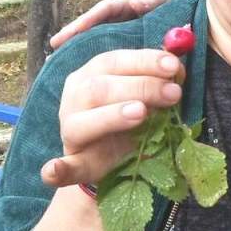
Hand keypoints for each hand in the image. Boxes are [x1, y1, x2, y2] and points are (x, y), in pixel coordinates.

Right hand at [41, 49, 183, 187]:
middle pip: (100, 87)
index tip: (173, 65)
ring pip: (82, 121)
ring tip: (140, 112)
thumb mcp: (149, 94)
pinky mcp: (74, 163)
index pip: (115, 60)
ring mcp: (70, 130)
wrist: (120, 159)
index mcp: (93, 73)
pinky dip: (58, 169)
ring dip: (113, 115)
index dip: (144, 60)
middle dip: (141, 87)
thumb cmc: (137, 117)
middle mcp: (76, 96)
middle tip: (173, 93)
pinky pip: (63, 167)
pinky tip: (54, 170)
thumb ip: (160, 79)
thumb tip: (177, 68)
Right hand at [50, 0, 180, 48]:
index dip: (83, 23)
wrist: (173, 0)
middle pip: (91, 25)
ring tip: (58, 61)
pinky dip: (98, 56)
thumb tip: (136, 3)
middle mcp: (115, 15)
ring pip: (96, 37)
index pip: (99, 12)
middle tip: (53, 48)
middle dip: (72, 35)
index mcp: (122, 3)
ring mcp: (117, 26)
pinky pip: (109, 48)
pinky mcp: (123, 39)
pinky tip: (87, 70)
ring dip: (80, 47)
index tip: (68, 34)